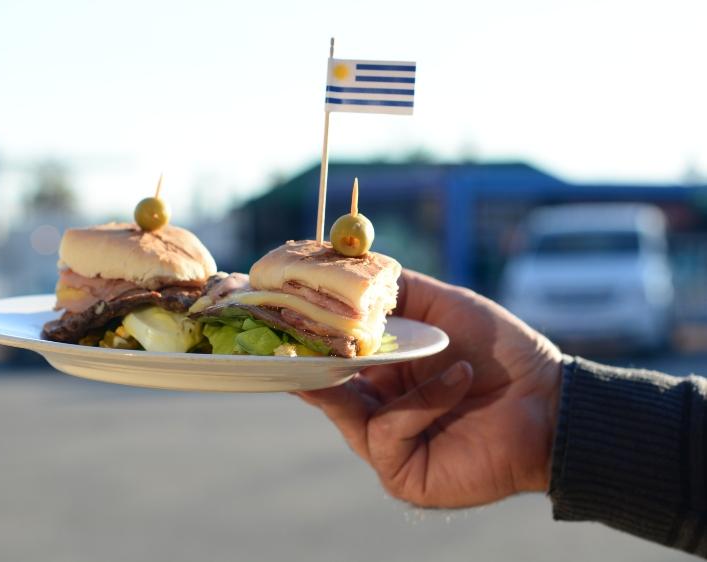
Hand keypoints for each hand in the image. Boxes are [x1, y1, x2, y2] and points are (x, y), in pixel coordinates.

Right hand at [297, 269, 561, 507]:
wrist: (549, 399)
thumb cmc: (500, 350)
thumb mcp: (443, 305)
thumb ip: (396, 288)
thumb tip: (350, 264)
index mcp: (382, 373)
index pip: (329, 359)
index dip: (305, 339)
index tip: (275, 314)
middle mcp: (377, 408)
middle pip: (324, 387)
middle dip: (308, 361)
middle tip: (287, 334)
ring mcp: (386, 444)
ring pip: (343, 411)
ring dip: (359, 376)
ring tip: (380, 348)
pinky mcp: (401, 473)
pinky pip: (387, 431)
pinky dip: (420, 402)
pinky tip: (459, 379)